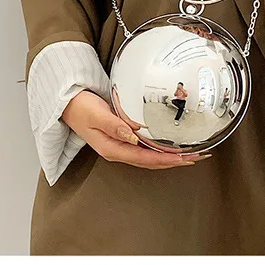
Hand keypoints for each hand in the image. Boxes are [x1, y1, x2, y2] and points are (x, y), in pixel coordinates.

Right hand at [61, 90, 208, 168]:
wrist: (67, 103)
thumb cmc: (79, 107)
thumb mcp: (96, 115)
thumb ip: (114, 124)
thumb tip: (133, 134)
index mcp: (113, 148)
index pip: (146, 158)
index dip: (167, 159)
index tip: (185, 158)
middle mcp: (118, 150)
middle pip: (152, 161)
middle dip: (176, 161)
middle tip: (198, 157)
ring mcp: (120, 145)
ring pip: (150, 156)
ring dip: (171, 156)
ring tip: (191, 154)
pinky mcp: (122, 137)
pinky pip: (146, 148)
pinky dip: (161, 148)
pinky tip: (170, 146)